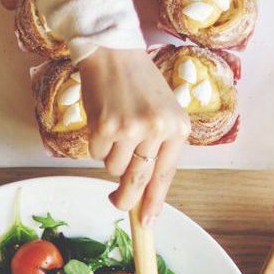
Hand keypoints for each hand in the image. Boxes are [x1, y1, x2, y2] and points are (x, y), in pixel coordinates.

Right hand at [78, 46, 186, 226]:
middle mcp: (158, 129)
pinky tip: (102, 120)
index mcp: (178, 128)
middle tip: (117, 204)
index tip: (148, 222)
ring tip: (114, 129)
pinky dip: (96, 144)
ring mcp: (131, 128)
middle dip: (126, 199)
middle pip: (139, 181)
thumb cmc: (137, 83)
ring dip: (110, 157)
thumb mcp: (161, 113)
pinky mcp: (105, 127)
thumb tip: (144, 193)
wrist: (113, 51)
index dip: (154, 202)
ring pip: (114, 168)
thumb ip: (158, 148)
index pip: (166, 176)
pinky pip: (97, 154)